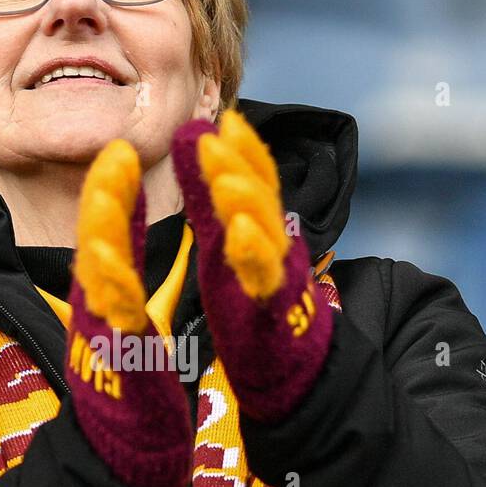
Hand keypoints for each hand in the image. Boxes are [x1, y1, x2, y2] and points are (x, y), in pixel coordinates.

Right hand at [65, 138, 193, 486]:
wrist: (126, 451)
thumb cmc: (129, 378)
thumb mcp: (127, 306)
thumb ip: (124, 257)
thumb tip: (122, 203)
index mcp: (108, 294)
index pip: (108, 233)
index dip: (111, 190)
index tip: (122, 148)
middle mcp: (99, 310)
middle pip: (94, 247)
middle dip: (103, 200)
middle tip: (115, 153)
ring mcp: (103, 338)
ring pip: (98, 279)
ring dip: (101, 233)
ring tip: (108, 190)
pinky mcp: (118, 368)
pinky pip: (116, 327)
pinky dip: (115, 293)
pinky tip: (114, 264)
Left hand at [171, 108, 335, 423]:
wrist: (288, 367)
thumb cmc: (252, 299)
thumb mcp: (225, 240)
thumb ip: (209, 192)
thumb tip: (197, 131)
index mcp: (259, 228)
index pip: (256, 180)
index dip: (244, 149)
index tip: (226, 119)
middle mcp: (274, 245)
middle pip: (263, 198)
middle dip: (241, 165)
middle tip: (214, 137)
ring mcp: (277, 277)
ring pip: (268, 234)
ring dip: (247, 203)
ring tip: (224, 179)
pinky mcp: (270, 311)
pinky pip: (264, 280)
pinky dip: (254, 255)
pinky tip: (238, 234)